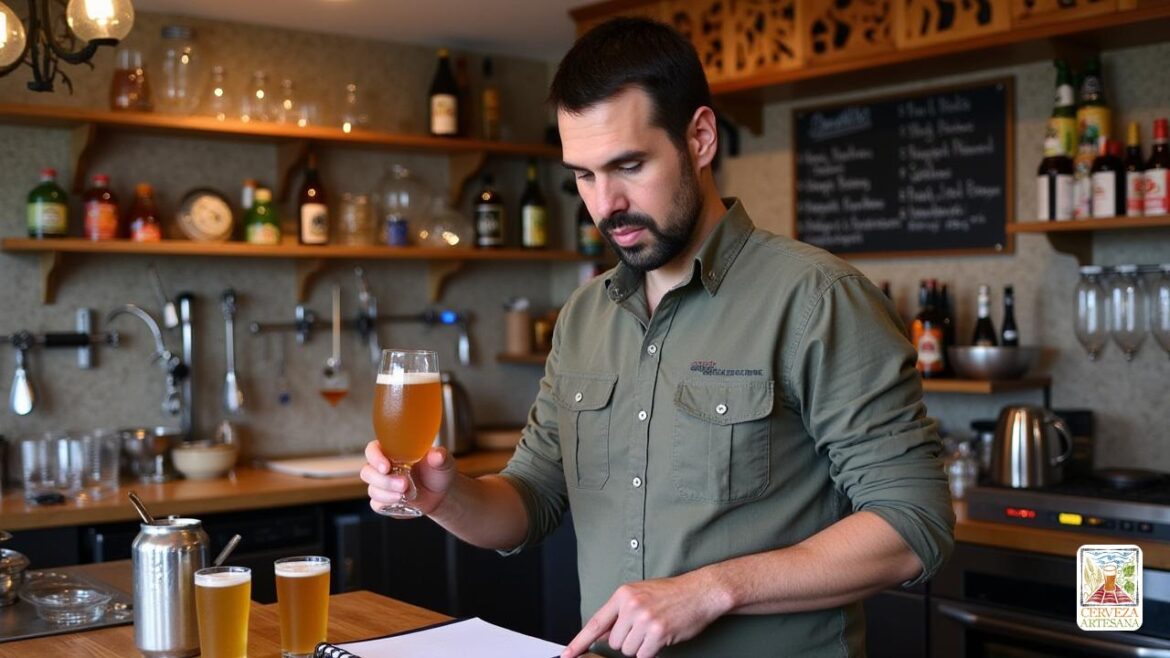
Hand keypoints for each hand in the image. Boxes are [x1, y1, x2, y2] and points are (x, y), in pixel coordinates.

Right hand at [361, 441, 455, 514]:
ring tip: (406, 495)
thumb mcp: (442, 462)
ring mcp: (382, 485)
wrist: (441, 493)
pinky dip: (387, 505)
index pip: (372, 450)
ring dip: (387, 494)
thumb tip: (437, 455)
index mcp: (392, 451)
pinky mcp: (384, 501)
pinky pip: (376, 504)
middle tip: (404, 484)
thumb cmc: (438, 472)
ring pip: (372, 489)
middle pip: (368, 472)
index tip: (386, 467)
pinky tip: (401, 502)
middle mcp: (384, 468)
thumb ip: (439, 457)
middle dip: (384, 480)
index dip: (375, 457)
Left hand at [562, 571, 729, 657]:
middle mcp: (631, 606)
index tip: (567, 654)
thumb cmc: (671, 594)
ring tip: (654, 630)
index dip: (579, 642)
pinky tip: (661, 637)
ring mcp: (644, 619)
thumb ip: (619, 614)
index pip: (595, 623)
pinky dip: (651, 652)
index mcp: (623, 595)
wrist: (700, 592)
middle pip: (614, 642)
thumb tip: (601, 634)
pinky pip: (643, 655)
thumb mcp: (640, 595)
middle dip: (627, 641)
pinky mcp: (658, 633)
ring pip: (628, 650)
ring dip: (640, 646)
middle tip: (644, 628)